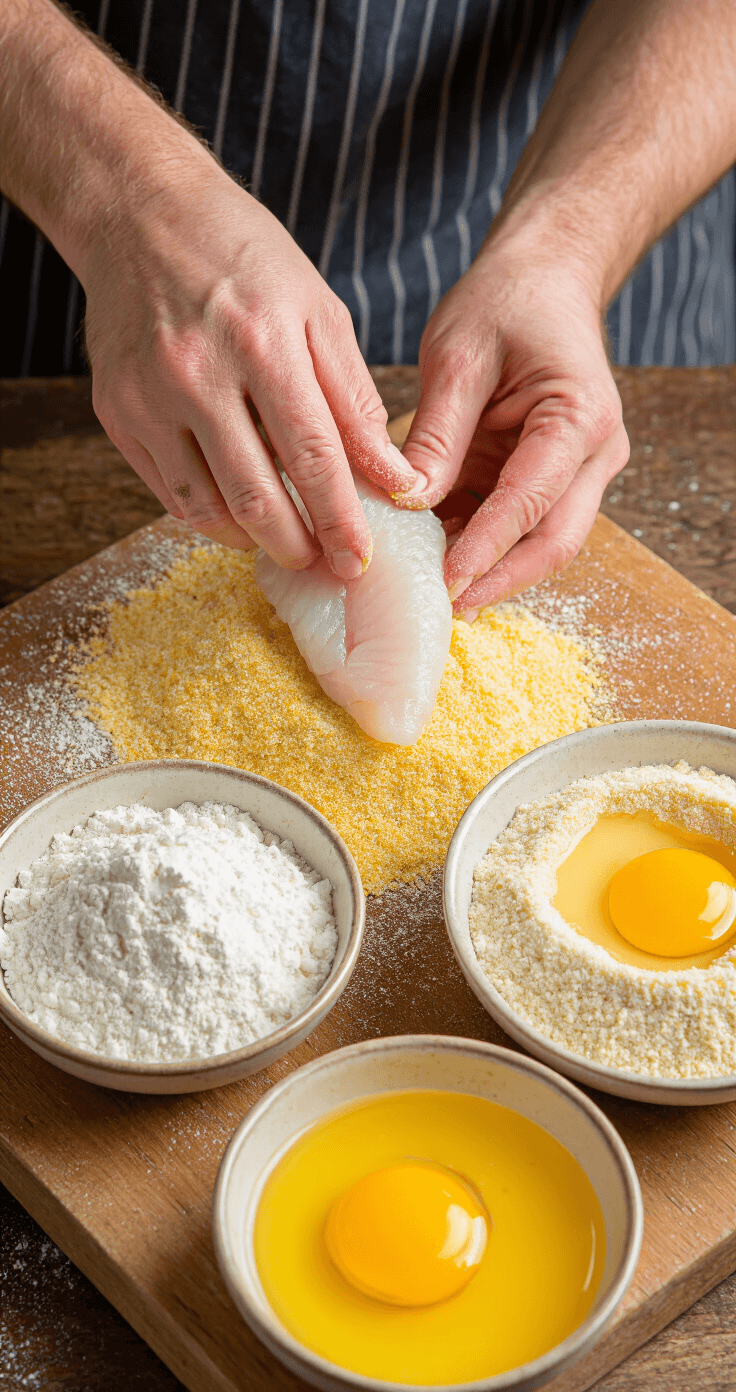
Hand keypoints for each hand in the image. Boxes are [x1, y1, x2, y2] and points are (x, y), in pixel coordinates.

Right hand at [84, 163, 416, 576]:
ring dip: (254, 542)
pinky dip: (210, 517)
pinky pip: (169, 492)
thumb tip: (391, 478)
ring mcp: (148, 397)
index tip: (360, 559)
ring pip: (207, 507)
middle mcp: (198, 373)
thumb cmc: (244, 259)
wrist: (141, 215)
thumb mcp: (319, 311)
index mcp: (262, 342)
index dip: (340, 519)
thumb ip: (355, 400)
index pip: (312, 457)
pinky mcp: (117, 413)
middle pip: (256, 496)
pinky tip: (241, 517)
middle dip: (299, 547)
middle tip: (327, 567)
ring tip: (289, 546)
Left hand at [396, 243, 628, 616]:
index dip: (488, 547)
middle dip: (499, 580)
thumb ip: (436, 432)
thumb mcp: (458, 355)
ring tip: (431, 587)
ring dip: (490, 567)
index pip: (532, 500)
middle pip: (554, 541)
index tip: (447, 581)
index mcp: (579, 417)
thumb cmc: (507, 301)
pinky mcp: (555, 476)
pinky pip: (521, 523)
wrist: (546, 278)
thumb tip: (407, 502)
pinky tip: (438, 553)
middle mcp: (595, 453)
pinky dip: (482, 542)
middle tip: (443, 607)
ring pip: (541, 541)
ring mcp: (581, 470)